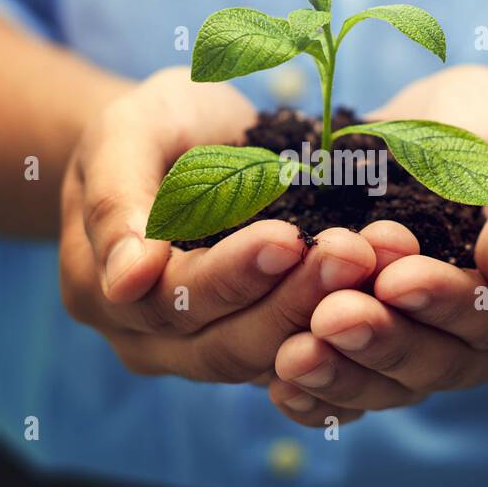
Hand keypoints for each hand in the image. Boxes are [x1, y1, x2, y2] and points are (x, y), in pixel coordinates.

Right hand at [59, 67, 382, 391]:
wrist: (189, 142)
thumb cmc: (154, 126)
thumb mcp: (126, 133)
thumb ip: (116, 199)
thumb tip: (127, 279)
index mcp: (101, 291)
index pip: (171, 300)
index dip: (230, 275)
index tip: (289, 237)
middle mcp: (149, 341)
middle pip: (223, 345)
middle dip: (292, 301)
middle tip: (353, 254)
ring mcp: (206, 352)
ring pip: (270, 360)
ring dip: (326, 317)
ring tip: (377, 266)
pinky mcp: (262, 350)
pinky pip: (303, 358)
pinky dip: (344, 329)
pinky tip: (387, 293)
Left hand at [267, 65, 487, 422]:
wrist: (444, 132)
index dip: (444, 300)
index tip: (395, 278)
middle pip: (440, 361)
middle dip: (383, 340)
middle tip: (330, 317)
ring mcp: (437, 360)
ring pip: (392, 386)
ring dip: (341, 374)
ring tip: (291, 357)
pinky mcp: (384, 363)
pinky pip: (354, 394)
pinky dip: (317, 397)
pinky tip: (278, 389)